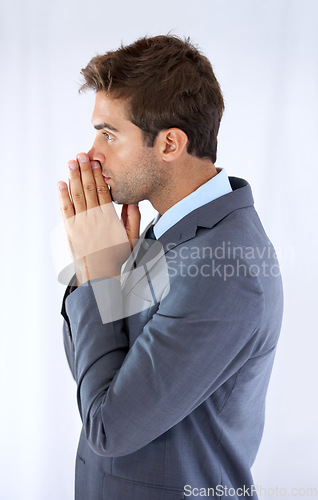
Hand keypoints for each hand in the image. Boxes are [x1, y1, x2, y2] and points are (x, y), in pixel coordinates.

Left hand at [57, 153, 140, 284]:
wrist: (99, 275)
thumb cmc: (116, 258)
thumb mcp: (132, 239)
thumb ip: (133, 219)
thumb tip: (132, 201)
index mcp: (109, 218)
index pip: (103, 190)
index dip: (99, 174)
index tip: (96, 161)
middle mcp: (93, 218)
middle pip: (88, 188)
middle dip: (84, 170)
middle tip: (81, 154)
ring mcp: (80, 224)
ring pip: (76, 195)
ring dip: (73, 177)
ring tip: (72, 162)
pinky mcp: (70, 230)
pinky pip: (65, 209)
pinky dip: (62, 195)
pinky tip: (61, 184)